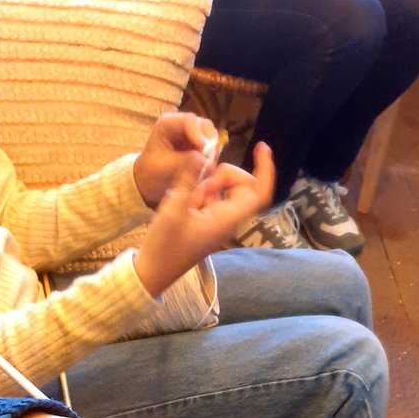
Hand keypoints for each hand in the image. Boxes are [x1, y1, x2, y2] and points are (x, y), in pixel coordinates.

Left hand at [133, 112, 217, 208]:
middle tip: (210, 162)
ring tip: (208, 168)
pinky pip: (211, 147)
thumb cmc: (151, 172)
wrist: (149, 180)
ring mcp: (192, 133)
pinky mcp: (198, 144)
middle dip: (209, 143)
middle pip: (204, 125)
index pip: (189, 121)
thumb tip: (206, 161)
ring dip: (212, 151)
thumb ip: (185, 162)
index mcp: (167, 123)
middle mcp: (181, 123)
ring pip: (211, 136)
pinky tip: (207, 169)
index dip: (199, 134)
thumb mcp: (165, 168)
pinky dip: (212, 157)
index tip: (205, 151)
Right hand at [134, 143, 274, 297]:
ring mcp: (218, 220)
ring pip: (224, 189)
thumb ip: (189, 179)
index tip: (260, 147)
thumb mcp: (173, 208)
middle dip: (223, 174)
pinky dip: (199, 192)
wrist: (154, 271)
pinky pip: (211, 197)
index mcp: (227, 219)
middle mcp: (228, 219)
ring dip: (206, 184)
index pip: (259, 192)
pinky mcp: (208, 221)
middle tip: (199, 182)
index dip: (264, 168)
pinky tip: (182, 204)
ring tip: (185, 199)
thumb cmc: (164, 246)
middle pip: (241, 185)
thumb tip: (201, 155)